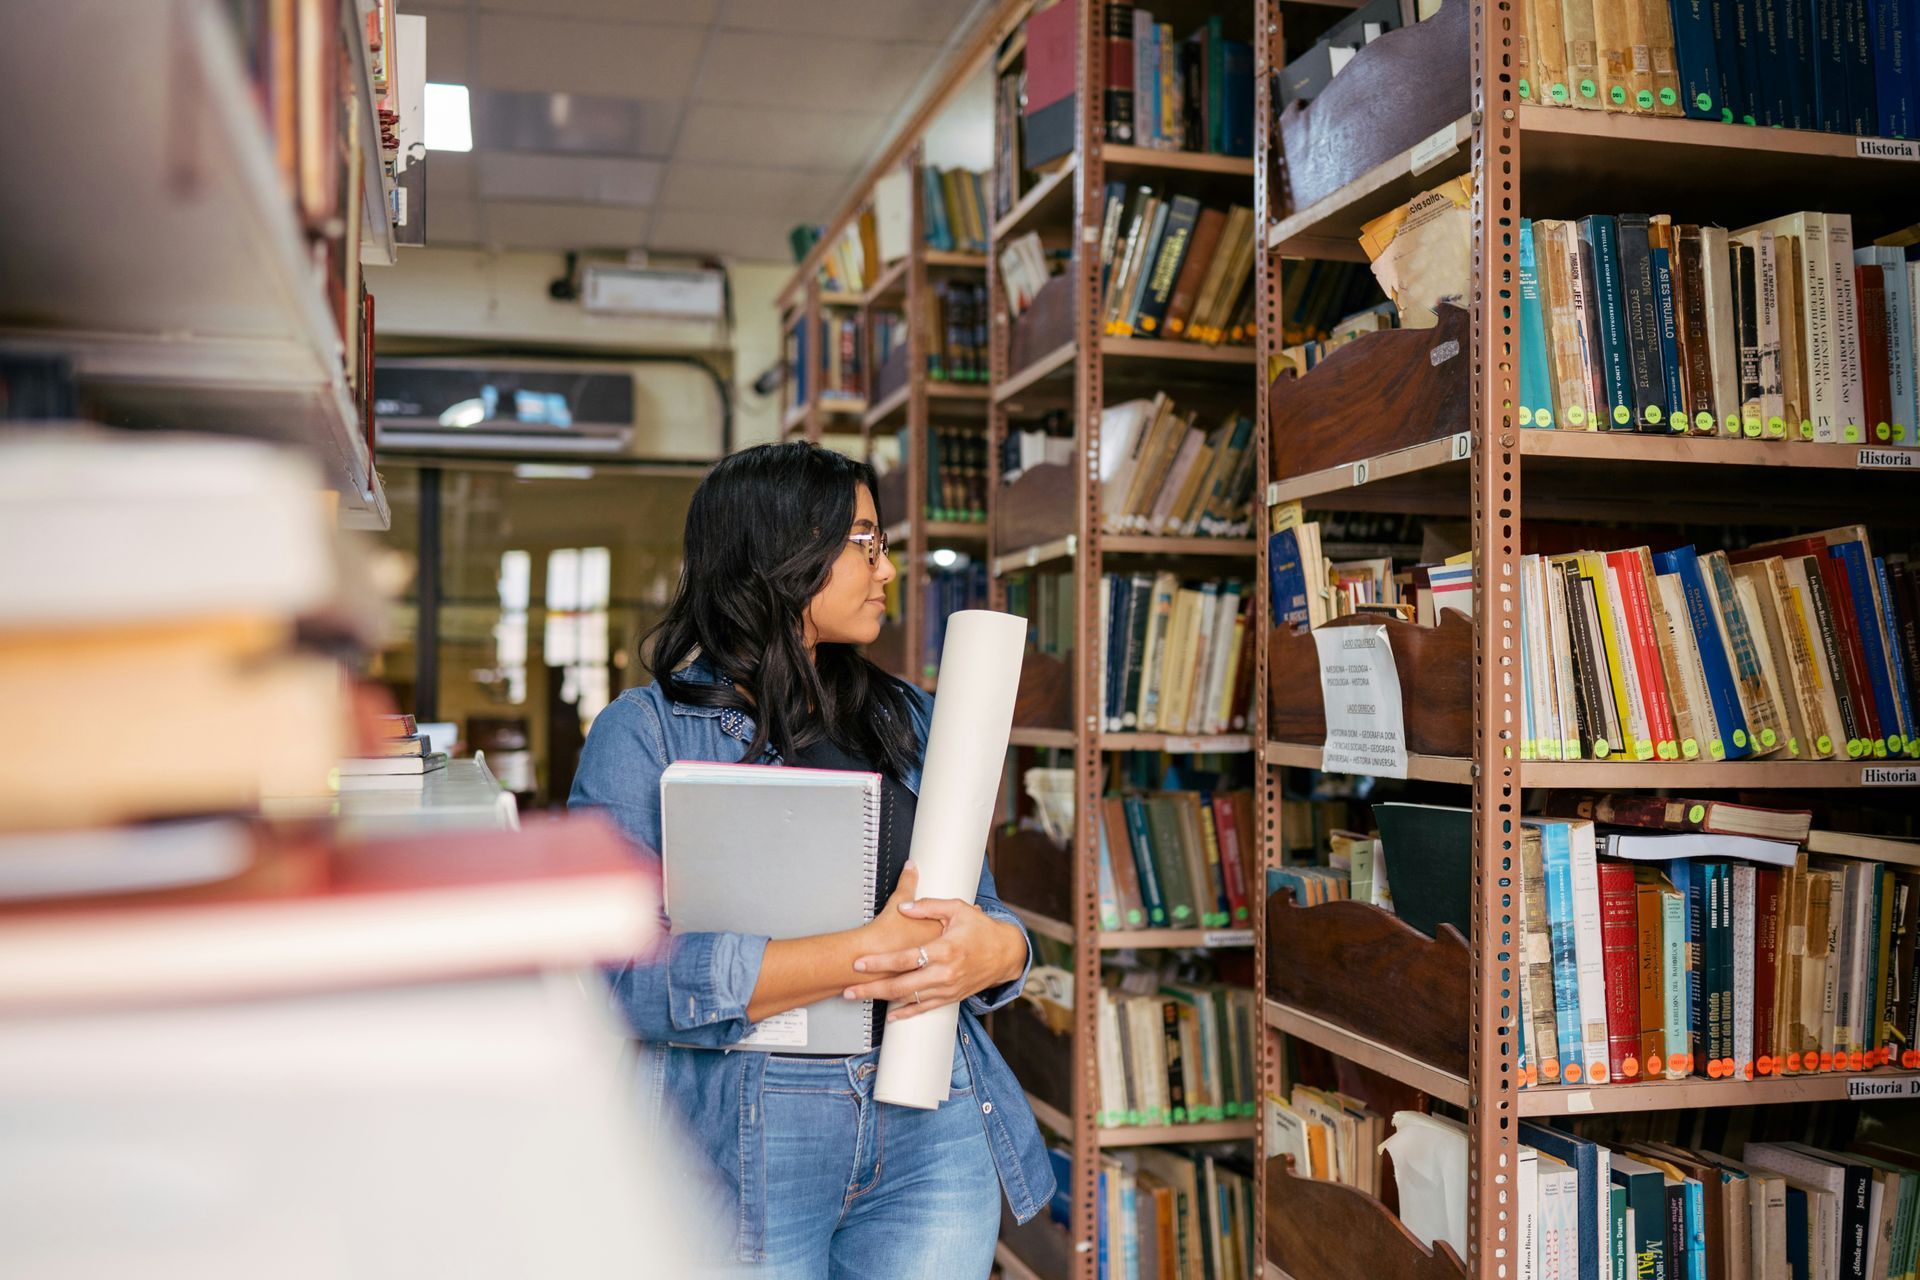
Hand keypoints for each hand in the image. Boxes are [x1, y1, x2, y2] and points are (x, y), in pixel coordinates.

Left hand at [846, 872, 1027, 1021]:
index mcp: (945, 949)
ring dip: (883, 1000)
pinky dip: (906, 1013)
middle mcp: (945, 973)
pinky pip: (925, 1008)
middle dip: (872, 988)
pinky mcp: (951, 997)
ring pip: (910, 999)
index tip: (860, 962)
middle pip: (902, 985)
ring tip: (859, 998)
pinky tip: (890, 1016)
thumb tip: (904, 906)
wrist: (1005, 953)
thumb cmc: (981, 929)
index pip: (906, 958)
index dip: (880, 961)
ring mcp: (948, 988)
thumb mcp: (958, 909)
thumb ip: (929, 906)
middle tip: (848, 989)